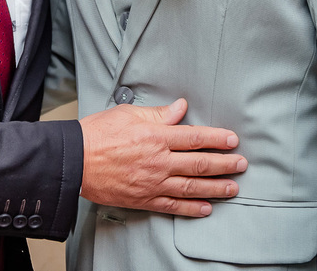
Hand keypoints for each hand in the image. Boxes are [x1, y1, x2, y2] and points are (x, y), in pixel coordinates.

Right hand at [78, 98, 246, 217]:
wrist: (74, 160)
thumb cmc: (97, 134)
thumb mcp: (128, 114)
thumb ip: (159, 113)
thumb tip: (180, 108)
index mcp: (156, 136)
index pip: (195, 137)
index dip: (218, 139)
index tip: (233, 140)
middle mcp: (158, 160)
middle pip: (199, 164)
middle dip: (225, 164)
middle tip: (242, 164)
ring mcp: (152, 182)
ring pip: (191, 187)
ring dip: (215, 188)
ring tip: (233, 188)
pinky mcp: (143, 198)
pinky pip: (173, 205)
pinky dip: (191, 208)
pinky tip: (205, 208)